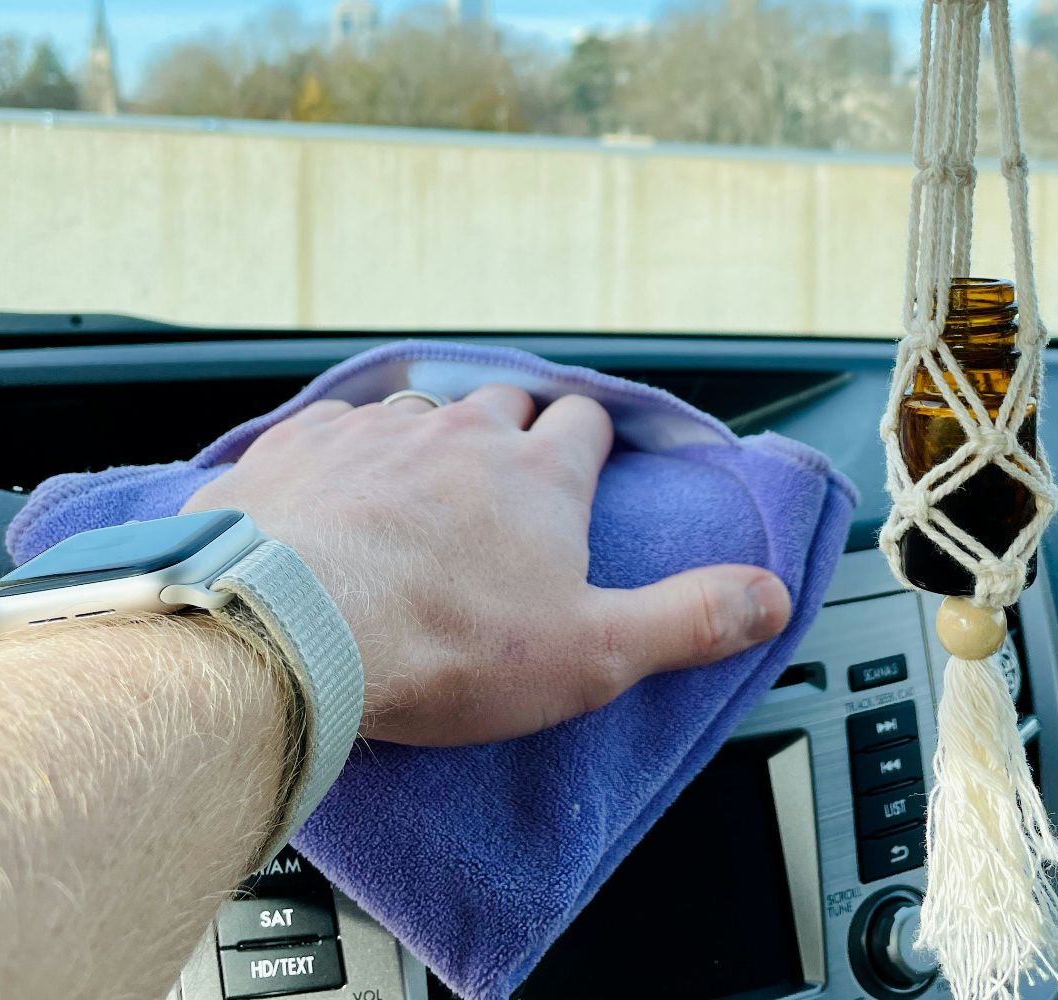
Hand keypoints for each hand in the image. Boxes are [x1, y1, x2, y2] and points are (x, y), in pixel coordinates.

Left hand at [182, 385, 791, 745]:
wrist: (287, 629)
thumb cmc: (440, 647)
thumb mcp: (592, 653)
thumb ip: (688, 619)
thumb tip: (771, 597)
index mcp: (537, 476)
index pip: (584, 427)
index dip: (589, 446)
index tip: (587, 467)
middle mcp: (458, 432)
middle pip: (503, 404)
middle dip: (512, 432)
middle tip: (507, 482)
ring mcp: (373, 432)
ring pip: (417, 410)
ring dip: (428, 440)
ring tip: (421, 493)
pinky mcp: (296, 448)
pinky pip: (332, 429)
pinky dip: (344, 454)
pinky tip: (335, 494)